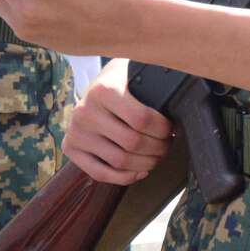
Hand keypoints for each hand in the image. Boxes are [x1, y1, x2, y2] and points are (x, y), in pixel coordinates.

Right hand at [63, 59, 169, 184]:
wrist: (94, 85)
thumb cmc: (122, 80)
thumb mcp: (135, 72)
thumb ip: (154, 84)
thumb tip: (179, 103)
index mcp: (104, 90)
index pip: (142, 119)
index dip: (163, 128)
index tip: (171, 128)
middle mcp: (85, 112)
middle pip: (132, 142)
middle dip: (158, 148)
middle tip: (167, 144)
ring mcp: (75, 132)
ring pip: (120, 161)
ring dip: (146, 164)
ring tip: (157, 156)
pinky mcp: (70, 149)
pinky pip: (100, 173)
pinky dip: (125, 177)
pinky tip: (140, 171)